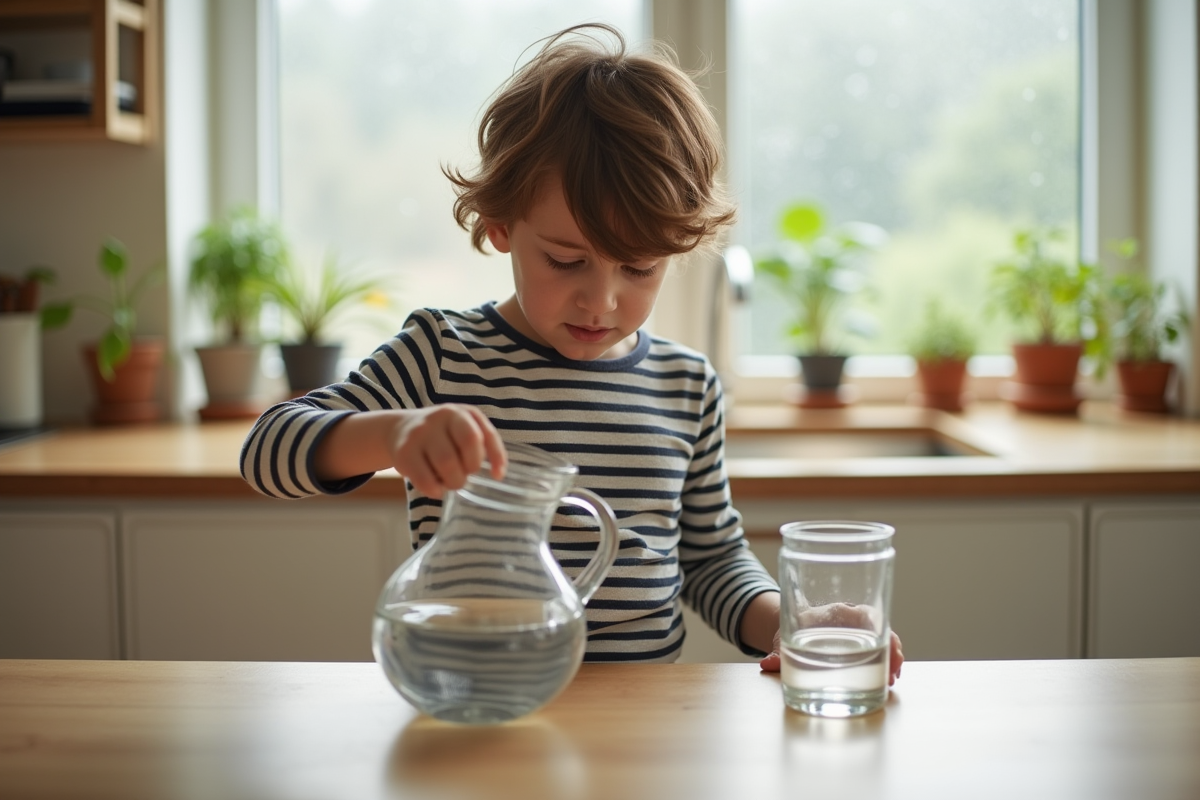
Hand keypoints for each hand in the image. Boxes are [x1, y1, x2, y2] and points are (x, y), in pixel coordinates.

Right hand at [388, 404, 506, 497]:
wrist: (400, 429)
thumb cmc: (442, 435)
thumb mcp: (465, 428)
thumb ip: (485, 443)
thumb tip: (498, 474)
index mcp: (458, 413)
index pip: (479, 436)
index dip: (492, 458)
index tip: (497, 475)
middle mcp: (437, 419)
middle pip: (463, 451)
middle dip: (468, 470)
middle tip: (463, 475)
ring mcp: (418, 434)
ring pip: (445, 465)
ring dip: (453, 482)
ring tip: (450, 481)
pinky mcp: (403, 453)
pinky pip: (425, 480)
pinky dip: (435, 490)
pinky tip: (436, 487)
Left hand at [759, 622, 904, 686]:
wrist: (792, 627)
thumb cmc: (791, 627)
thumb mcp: (784, 639)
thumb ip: (778, 653)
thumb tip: (767, 665)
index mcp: (834, 611)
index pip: (861, 612)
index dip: (876, 627)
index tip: (883, 642)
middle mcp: (850, 619)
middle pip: (879, 626)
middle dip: (890, 647)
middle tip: (894, 668)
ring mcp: (858, 631)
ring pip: (883, 639)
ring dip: (891, 657)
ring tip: (893, 677)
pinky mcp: (861, 644)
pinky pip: (879, 650)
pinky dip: (886, 663)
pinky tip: (888, 678)